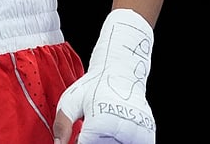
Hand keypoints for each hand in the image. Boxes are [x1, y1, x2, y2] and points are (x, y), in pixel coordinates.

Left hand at [53, 9, 155, 143]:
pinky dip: (119, 142)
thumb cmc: (93, 86)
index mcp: (101, 125)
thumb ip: (62, 125)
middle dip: (92, 141)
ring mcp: (138, 136)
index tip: (76, 135)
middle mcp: (123, 133)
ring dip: (106, 142)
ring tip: (101, 129)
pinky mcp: (147, 138)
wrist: (121, 72)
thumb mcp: (71, 101)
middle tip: (89, 129)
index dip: (77, 142)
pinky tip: (112, 133)